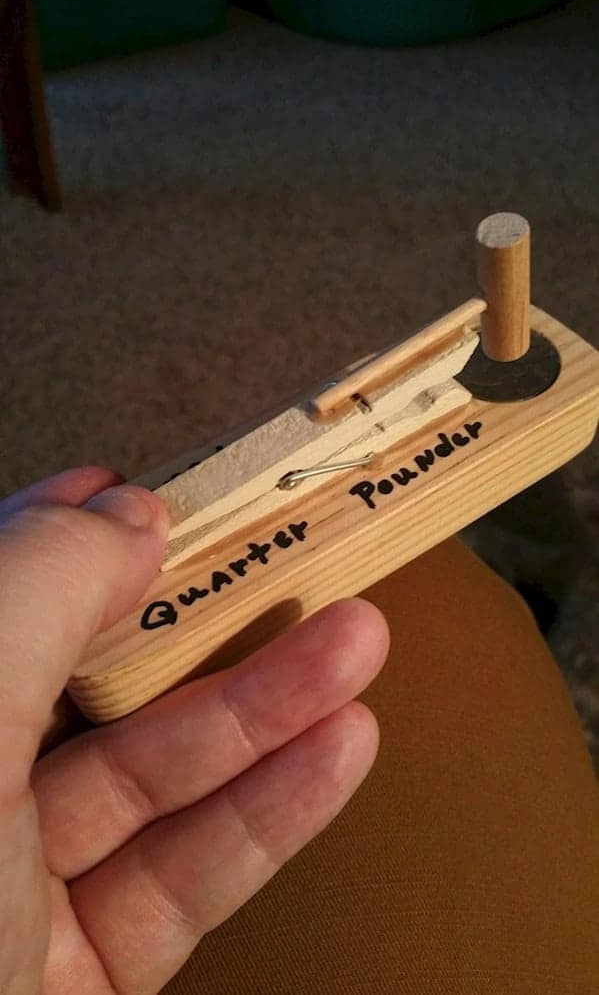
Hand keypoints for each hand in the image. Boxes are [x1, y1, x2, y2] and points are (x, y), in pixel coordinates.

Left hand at [0, 468, 388, 993]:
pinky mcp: (70, 981)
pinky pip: (179, 882)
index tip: (136, 496)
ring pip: (142, 784)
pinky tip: (341, 744)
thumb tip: (121, 509)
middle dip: (186, 618)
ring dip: (261, 709)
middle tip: (276, 552)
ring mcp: (1, 902)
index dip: (53, 542)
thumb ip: (34, 592)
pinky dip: (264, 813)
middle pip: (73, 687)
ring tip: (360, 639)